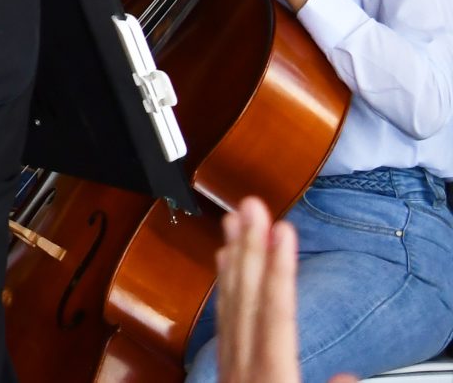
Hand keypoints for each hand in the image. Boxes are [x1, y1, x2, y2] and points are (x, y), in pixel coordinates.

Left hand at [212, 196, 355, 382]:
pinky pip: (222, 322)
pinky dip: (225, 288)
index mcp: (270, 376)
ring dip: (234, 259)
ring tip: (234, 219)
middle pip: (248, 300)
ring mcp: (230, 368)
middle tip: (251, 203)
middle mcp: (244, 366)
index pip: (276, 314)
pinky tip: (224, 263)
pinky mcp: (225, 372)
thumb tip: (347, 375)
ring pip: (230, 306)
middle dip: (251, 248)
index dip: (279, 269)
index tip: (283, 229)